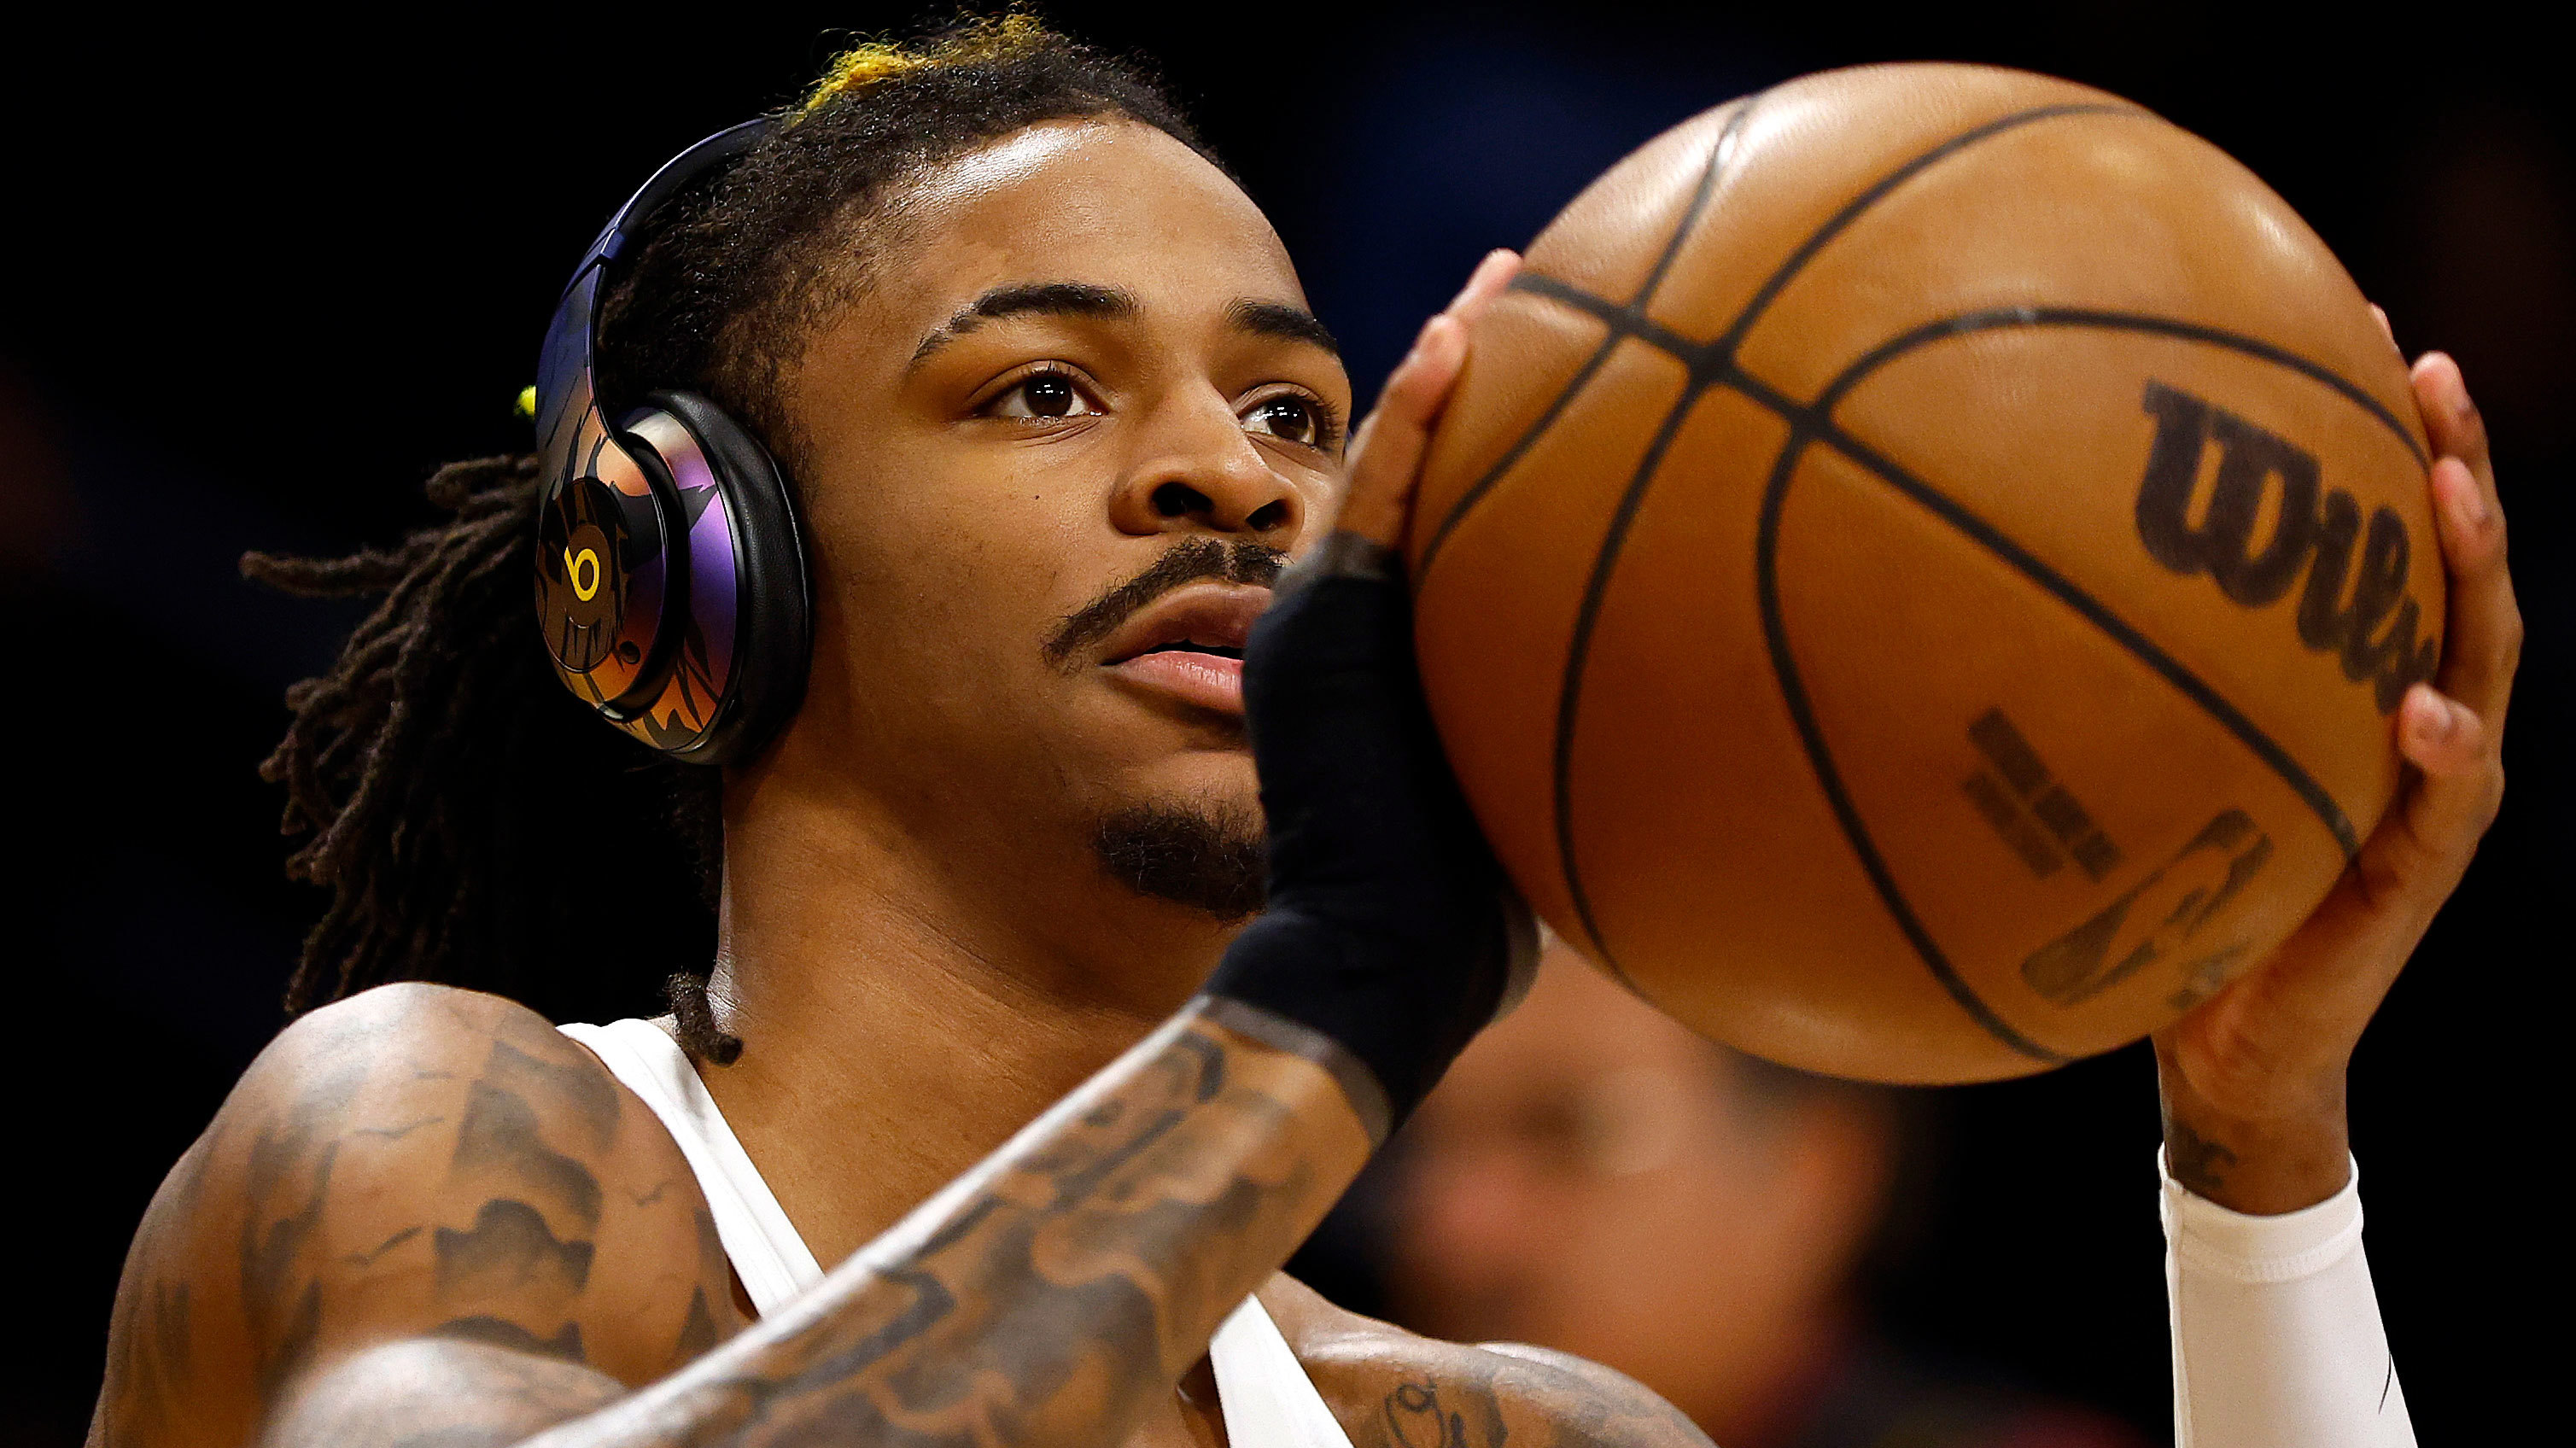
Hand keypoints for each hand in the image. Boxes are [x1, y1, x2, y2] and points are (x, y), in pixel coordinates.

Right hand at [1205, 249, 1528, 1135]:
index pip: (1471, 529)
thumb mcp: (1547, 816)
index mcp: (1420, 655)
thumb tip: (1722, 766)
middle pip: (1433, 471)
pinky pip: (1374, 498)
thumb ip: (1595, 759)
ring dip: (1445, 361)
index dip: (1522, 448)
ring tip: (1503, 274)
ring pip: (1396, 462)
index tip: (1600, 382)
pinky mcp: (1320, 625)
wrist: (1371, 957)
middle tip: (1555, 289)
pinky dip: (1407, 418)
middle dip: (1491, 375)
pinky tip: (1452, 341)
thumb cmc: (1464, 918)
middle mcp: (1369, 621)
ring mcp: (1333, 617)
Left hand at [2153, 338, 2518, 1212]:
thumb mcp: (2120, 772)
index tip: (2350, 313)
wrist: (2222, 1047)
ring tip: (2448, 491)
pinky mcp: (2417, 874)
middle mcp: (2404, 714)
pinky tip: (2418, 711)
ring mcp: (2429, 792)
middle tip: (2423, 363)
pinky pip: (2446, 805)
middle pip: (2451, 563)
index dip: (2373, 425)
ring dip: (2472, 570)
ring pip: (2482, 659)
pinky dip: (2442, 752)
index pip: (2374, 531)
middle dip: (2450, 457)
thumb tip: (1939, 582)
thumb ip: (2085, 689)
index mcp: (2342, 677)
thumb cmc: (2167, 897)